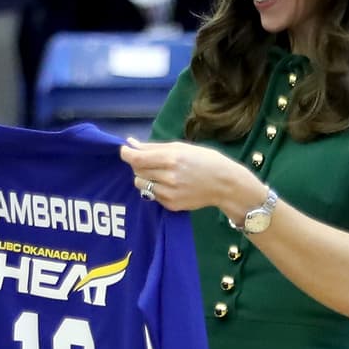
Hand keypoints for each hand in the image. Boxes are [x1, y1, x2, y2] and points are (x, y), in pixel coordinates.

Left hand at [121, 137, 254, 217]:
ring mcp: (169, 193)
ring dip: (145, 177)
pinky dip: (155, 188)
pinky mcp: (171, 205)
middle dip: (138, 164)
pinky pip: (152, 195)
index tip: (124, 150)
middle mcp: (168, 177)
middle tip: (149, 160)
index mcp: (171, 158)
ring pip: (141, 185)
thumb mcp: (181, 147)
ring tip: (160, 173)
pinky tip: (169, 184)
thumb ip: (154, 147)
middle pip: (137, 171)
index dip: (126, 154)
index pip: (137, 158)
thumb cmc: (204, 160)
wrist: (224, 184)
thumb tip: (131, 143)